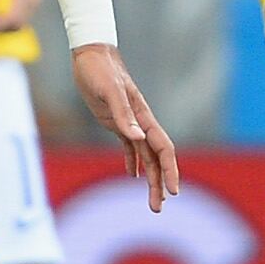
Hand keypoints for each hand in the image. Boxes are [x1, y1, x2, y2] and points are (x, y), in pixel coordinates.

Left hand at [70, 42, 180, 209]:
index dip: (170, 170)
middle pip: (157, 159)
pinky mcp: (117, 122)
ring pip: (146, 157)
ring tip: (153, 202)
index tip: (173, 191)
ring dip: (150, 179)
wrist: (91, 55)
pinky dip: (133, 162)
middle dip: (160, 184)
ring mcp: (130, 123)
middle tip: (157, 208)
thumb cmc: (99, 70)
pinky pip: (130, 147)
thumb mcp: (108, 91)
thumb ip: (123, 115)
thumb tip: (138, 139)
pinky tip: (133, 175)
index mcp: (143, 117)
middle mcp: (140, 123)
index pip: (163, 149)